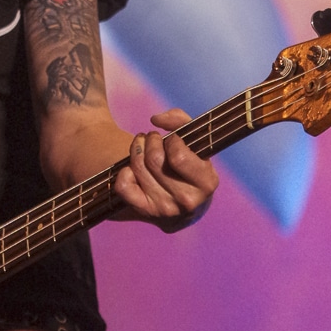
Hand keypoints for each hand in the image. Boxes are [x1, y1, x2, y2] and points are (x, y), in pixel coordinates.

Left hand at [113, 108, 218, 230]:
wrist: (184, 204)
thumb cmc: (189, 164)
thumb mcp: (194, 141)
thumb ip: (179, 120)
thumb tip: (156, 119)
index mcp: (207, 183)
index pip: (178, 156)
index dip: (171, 141)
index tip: (172, 139)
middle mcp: (188, 200)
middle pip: (154, 160)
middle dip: (151, 141)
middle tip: (154, 139)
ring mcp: (166, 209)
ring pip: (137, 168)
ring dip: (137, 149)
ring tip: (143, 147)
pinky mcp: (146, 212)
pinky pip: (123, 186)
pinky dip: (124, 171)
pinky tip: (133, 169)